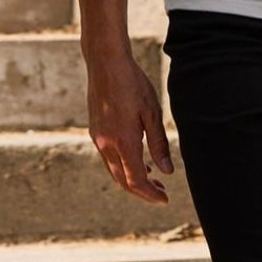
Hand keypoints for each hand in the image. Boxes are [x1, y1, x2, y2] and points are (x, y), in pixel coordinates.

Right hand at [85, 49, 172, 203]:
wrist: (106, 62)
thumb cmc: (132, 83)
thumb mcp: (152, 112)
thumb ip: (158, 144)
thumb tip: (167, 171)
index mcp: (123, 142)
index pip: (136, 180)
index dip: (151, 194)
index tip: (165, 199)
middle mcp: (106, 144)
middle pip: (122, 180)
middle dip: (142, 190)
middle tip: (161, 191)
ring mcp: (97, 136)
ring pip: (113, 170)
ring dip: (131, 178)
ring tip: (152, 175)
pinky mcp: (94, 128)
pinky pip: (108, 156)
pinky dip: (122, 164)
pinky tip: (135, 155)